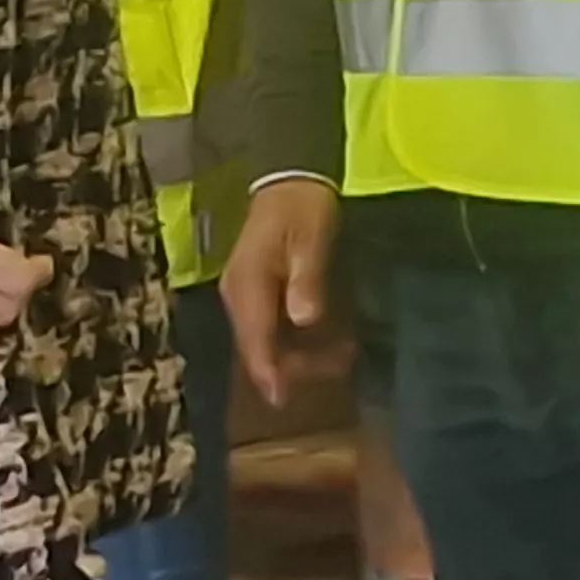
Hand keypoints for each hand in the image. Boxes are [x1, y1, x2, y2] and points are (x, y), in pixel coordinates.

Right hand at [223, 176, 352, 407]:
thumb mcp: (311, 239)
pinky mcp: (252, 293)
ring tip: (342, 354)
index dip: (268, 371)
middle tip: (341, 364)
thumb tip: (304, 319)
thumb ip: (307, 279)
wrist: (287, 179)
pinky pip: (268, 328)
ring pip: (263, 340)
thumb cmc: (302, 208)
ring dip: (297, 355)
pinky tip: (323, 339)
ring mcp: (242, 294)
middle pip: (257, 346)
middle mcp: (237, 294)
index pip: (255, 337)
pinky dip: (292, 341)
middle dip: (293, 366)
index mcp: (248, 283)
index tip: (281, 399)